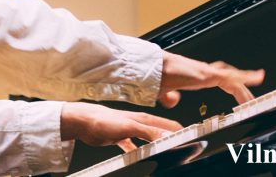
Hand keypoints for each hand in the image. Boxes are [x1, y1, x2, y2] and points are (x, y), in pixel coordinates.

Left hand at [60, 102, 181, 151]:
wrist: (83, 122)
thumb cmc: (103, 120)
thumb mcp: (129, 127)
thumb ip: (148, 131)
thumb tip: (167, 135)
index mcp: (144, 119)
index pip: (169, 125)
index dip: (181, 132)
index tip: (192, 139)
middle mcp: (139, 123)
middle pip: (161, 131)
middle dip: (172, 138)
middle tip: (182, 147)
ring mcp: (130, 129)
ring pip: (148, 139)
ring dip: (156, 145)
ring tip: (165, 153)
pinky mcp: (120, 137)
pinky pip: (133, 145)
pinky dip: (139, 151)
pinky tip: (140, 157)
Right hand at [158, 52, 264, 107]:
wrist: (151, 70)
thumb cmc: (155, 78)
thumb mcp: (164, 93)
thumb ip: (169, 97)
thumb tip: (173, 102)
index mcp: (195, 76)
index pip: (219, 78)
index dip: (230, 84)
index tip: (238, 93)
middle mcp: (203, 71)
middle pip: (229, 76)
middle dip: (241, 86)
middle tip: (251, 96)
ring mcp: (206, 71)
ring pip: (233, 76)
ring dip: (247, 81)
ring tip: (260, 83)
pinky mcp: (207, 74)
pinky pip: (231, 77)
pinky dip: (246, 78)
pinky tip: (258, 78)